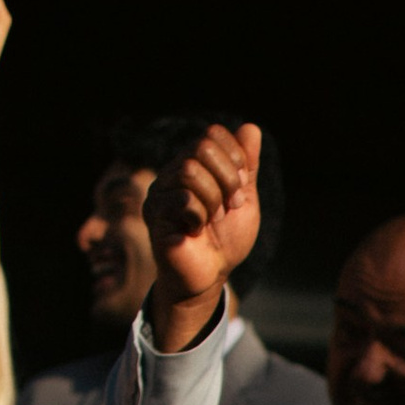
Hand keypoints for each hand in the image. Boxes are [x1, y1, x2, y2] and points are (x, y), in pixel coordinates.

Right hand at [144, 119, 264, 319]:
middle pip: (202, 148)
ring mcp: (160, 190)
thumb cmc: (225, 240)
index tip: (239, 191)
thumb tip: (251, 127)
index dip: (234, 160)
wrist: (210, 276)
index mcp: (195, 163)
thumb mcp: (244, 200)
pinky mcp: (154, 213)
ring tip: (211, 221)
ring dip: (213, 200)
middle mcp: (173, 171)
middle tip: (228, 207)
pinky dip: (199, 216)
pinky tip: (195, 231)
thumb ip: (247, 166)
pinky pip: (183, 199)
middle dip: (226, 179)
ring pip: (190, 171)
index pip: (213, 134)